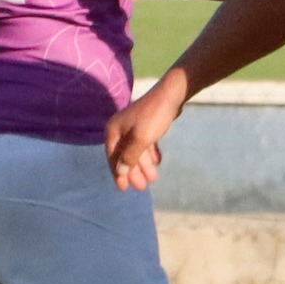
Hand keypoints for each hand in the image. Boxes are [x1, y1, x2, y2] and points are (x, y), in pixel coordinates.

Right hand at [106, 76, 187, 191]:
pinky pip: (145, 144)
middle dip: (133, 172)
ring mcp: (133, 126)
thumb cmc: (154, 116)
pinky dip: (150, 154)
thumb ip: (130, 156)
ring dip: (143, 165)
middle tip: (142, 187)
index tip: (124, 189)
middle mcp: (120, 128)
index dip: (118, 174)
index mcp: (114, 130)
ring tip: (153, 178)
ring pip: (136, 150)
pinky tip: (157, 162)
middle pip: (124, 155)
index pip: (113, 157)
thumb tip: (120, 172)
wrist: (171, 94)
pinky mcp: (146, 124)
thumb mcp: (141, 139)